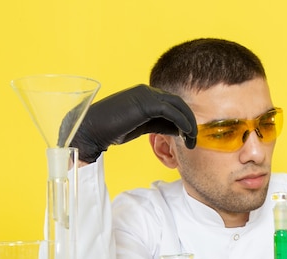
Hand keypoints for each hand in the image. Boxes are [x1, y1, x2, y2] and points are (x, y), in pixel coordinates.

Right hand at [70, 84, 197, 162]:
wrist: (92, 129)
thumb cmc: (112, 130)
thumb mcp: (142, 127)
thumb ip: (160, 125)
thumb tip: (179, 130)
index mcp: (144, 95)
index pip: (171, 105)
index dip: (183, 120)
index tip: (189, 136)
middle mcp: (147, 91)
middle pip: (177, 103)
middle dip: (189, 120)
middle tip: (195, 139)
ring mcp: (147, 94)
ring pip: (177, 105)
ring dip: (189, 122)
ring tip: (193, 140)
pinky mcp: (146, 102)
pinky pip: (172, 111)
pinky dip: (182, 122)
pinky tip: (186, 134)